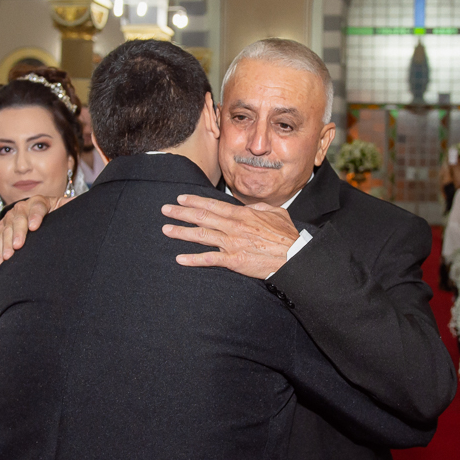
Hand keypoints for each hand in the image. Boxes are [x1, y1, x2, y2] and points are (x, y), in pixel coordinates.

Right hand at [0, 194, 70, 263]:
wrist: (38, 212)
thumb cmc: (54, 213)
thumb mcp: (62, 208)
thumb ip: (70, 207)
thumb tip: (88, 205)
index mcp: (39, 201)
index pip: (37, 207)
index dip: (35, 216)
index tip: (34, 227)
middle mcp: (23, 207)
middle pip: (19, 219)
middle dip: (18, 233)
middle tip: (18, 246)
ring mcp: (11, 216)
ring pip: (6, 229)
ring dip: (6, 243)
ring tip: (9, 257)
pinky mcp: (2, 226)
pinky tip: (1, 261)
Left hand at [161, 194, 300, 278]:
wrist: (294, 256)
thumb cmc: (287, 236)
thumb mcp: (276, 213)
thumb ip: (260, 208)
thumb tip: (250, 207)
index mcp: (243, 214)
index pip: (213, 205)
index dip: (195, 201)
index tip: (181, 198)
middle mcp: (234, 227)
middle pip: (202, 217)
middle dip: (181, 213)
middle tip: (165, 210)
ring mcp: (232, 244)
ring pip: (201, 236)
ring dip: (182, 232)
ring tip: (166, 230)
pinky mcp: (234, 261)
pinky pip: (210, 259)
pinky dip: (193, 259)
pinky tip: (180, 259)